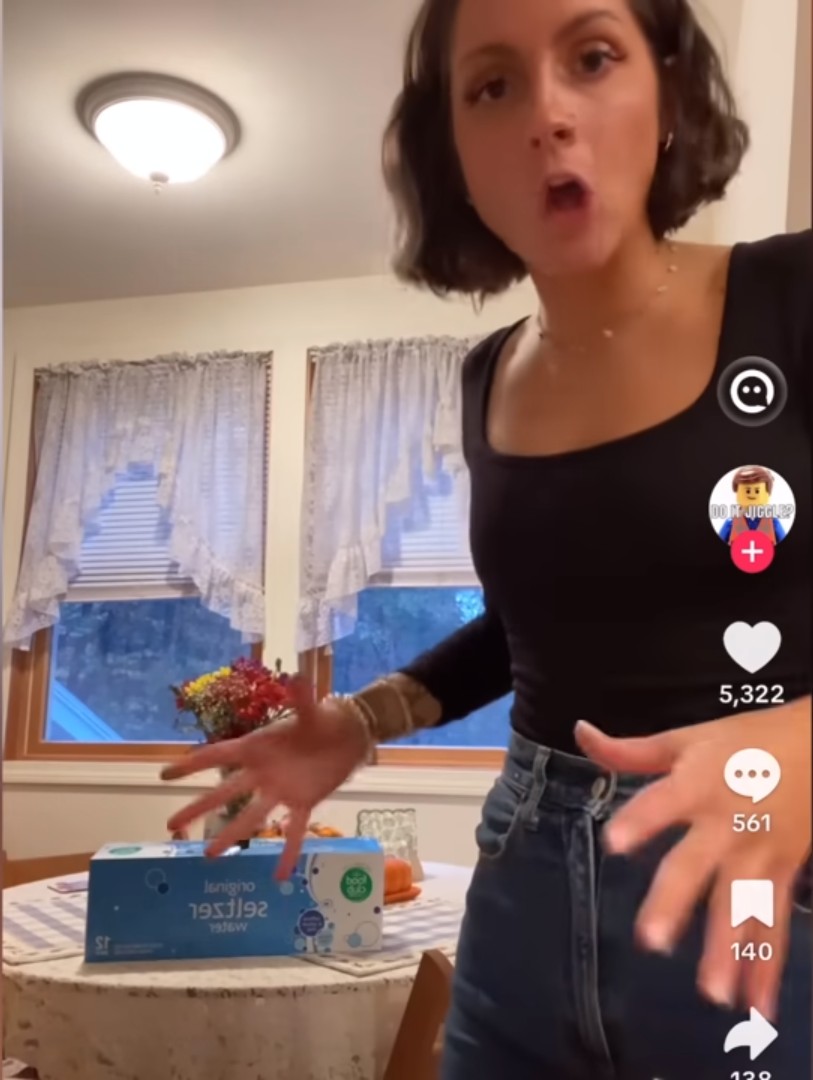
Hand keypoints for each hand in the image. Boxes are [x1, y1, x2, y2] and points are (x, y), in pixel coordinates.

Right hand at [161, 679, 369, 876]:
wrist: (350, 735)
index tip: (164, 775)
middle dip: (198, 807)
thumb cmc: (323, 720)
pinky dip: (287, 852)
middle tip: (170, 823)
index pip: (217, 755)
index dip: (190, 764)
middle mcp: (262, 772)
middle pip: (224, 791)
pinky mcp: (303, 802)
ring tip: (209, 855)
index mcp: (257, 747)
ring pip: (251, 816)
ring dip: (231, 835)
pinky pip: (293, 831)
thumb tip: (295, 676)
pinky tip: (278, 877)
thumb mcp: (312, 710)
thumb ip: (302, 698)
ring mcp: (280, 790)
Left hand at [575, 698, 811, 1019]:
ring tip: (713, 994)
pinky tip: (758, 1008)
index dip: (640, 821)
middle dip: (676, 902)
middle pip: (698, 865)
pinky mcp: (782, 873)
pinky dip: (768, 966)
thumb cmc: (744, 743)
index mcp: (697, 782)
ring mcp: (758, 853)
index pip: (662, 802)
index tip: (615, 843)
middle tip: (653, 941)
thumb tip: (581, 732)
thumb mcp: (686, 738)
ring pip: (742, 906)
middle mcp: (726, 823)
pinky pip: (774, 924)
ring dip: (729, 951)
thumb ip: (630, 750)